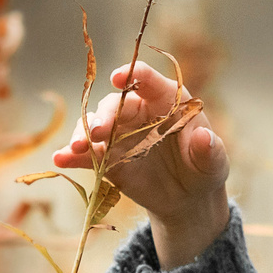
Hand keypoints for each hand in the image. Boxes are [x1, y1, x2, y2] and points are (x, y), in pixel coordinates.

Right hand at [52, 62, 229, 267]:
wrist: (187, 197)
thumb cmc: (204, 168)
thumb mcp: (213, 163)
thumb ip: (209, 150)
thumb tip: (204, 137)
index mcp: (167, 100)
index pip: (147, 80)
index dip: (133, 74)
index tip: (119, 78)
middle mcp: (138, 111)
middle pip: (115, 104)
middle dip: (104, 116)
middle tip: (98, 133)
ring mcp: (119, 134)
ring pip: (95, 126)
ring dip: (83, 134)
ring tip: (75, 149)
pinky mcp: (106, 158)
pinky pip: (86, 155)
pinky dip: (71, 157)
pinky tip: (59, 160)